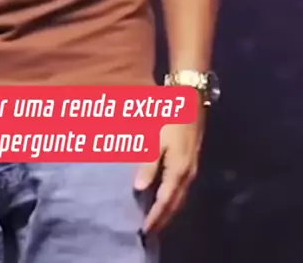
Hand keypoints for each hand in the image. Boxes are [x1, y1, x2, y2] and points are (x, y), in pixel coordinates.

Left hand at [134, 109, 205, 233]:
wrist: (192, 100)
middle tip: (150, 231)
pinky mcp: (192, 161)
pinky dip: (174, 199)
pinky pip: (183, 189)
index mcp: (178, 170)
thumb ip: (149, 165)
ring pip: (181, 198)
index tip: (145, 229)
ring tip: (157, 219)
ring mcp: (192, 168)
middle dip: (164, 218)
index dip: (155, 216)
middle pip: (176, 204)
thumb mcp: (157, 140)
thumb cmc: (171, 118)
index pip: (165, 200)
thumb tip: (139, 188)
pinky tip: (166, 197)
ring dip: (170, 210)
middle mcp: (188, 174)